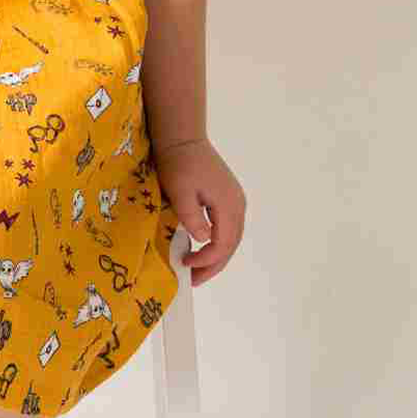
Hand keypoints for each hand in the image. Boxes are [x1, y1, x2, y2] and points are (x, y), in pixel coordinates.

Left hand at [154, 137, 245, 286]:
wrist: (182, 137)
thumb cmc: (179, 163)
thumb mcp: (180, 191)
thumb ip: (192, 217)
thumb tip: (203, 240)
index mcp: (229, 205)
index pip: (223, 244)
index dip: (207, 260)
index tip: (186, 266)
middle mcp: (238, 205)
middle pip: (231, 244)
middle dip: (213, 265)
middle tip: (194, 280)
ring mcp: (235, 200)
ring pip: (231, 237)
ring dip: (216, 255)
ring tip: (197, 269)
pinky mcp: (227, 197)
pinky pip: (227, 227)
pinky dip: (217, 242)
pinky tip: (202, 247)